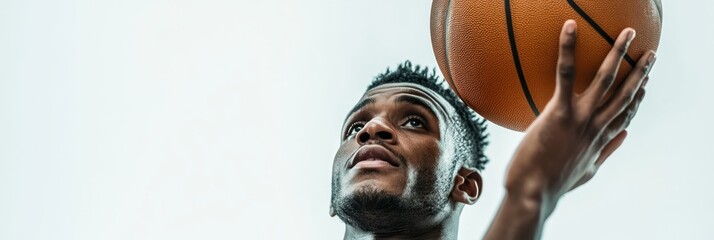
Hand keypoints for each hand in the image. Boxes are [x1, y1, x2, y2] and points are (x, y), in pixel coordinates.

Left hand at [504, 20, 656, 213]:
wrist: (534, 193)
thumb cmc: (552, 184)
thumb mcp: (586, 171)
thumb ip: (606, 153)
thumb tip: (622, 137)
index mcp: (601, 140)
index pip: (625, 116)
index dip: (637, 99)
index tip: (645, 86)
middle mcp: (596, 126)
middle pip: (625, 95)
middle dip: (640, 73)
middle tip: (650, 54)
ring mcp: (580, 118)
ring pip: (605, 80)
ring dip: (618, 54)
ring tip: (628, 34)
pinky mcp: (560, 112)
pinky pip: (565, 74)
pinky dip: (568, 49)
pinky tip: (570, 28)